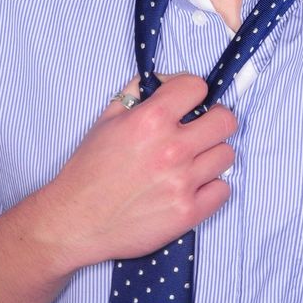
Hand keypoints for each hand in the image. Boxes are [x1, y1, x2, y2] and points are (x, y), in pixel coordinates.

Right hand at [43, 74, 235, 271]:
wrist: (75, 221)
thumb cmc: (88, 170)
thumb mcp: (106, 119)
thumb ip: (138, 92)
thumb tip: (168, 81)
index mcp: (150, 119)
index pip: (198, 87)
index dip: (192, 93)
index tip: (187, 104)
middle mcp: (171, 148)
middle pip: (226, 121)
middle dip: (213, 121)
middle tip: (199, 131)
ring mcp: (182, 182)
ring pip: (226, 154)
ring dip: (211, 155)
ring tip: (190, 162)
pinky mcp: (188, 212)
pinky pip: (223, 189)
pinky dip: (210, 187)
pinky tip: (190, 186)